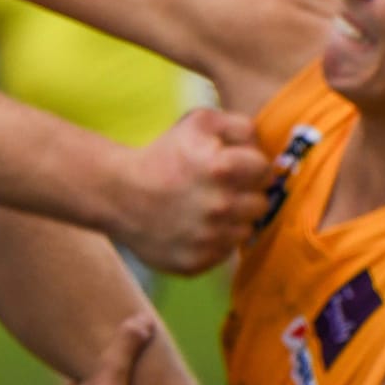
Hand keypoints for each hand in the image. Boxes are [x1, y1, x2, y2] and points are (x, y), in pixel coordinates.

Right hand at [119, 109, 270, 275]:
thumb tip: (262, 146)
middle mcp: (220, 206)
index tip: (234, 167)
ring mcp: (209, 238)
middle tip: (223, 188)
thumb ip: (239, 125)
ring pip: (246, 229)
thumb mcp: (198, 123)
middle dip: (246, 193)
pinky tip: (198, 226)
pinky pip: (226, 251)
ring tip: (210, 208)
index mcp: (222, 168)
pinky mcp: (198, 262)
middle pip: (261, 202)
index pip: (265, 170)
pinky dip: (217, 240)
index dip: (251, 166)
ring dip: (234, 219)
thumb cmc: (162, 155)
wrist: (119, 194)